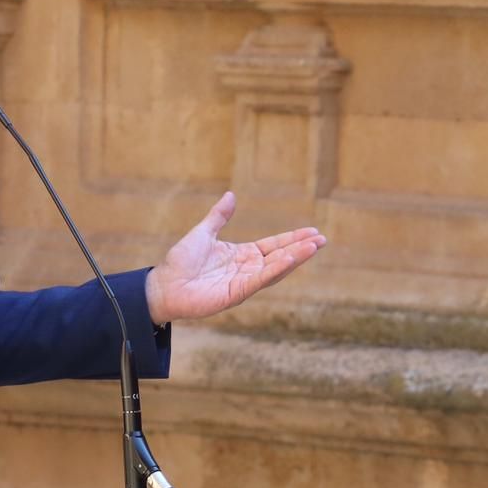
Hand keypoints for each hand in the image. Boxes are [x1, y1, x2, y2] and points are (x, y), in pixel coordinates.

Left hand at [145, 191, 325, 325]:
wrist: (164, 285)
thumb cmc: (180, 262)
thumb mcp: (203, 232)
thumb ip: (219, 217)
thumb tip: (231, 195)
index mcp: (241, 255)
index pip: (273, 246)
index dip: (292, 239)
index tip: (312, 233)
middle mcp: (247, 269)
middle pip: (280, 257)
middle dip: (301, 248)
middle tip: (322, 239)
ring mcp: (244, 282)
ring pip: (276, 268)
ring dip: (296, 258)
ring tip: (315, 246)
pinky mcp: (237, 292)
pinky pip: (262, 279)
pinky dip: (279, 268)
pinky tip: (293, 258)